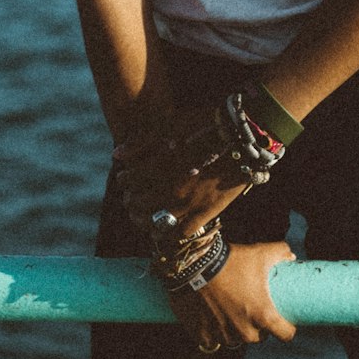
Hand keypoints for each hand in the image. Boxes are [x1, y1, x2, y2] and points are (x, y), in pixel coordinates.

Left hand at [114, 108, 245, 233]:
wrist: (242, 135)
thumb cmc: (204, 124)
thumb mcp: (169, 126)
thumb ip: (141, 143)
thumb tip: (117, 155)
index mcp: (159, 166)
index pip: (129, 182)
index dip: (124, 181)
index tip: (125, 179)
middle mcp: (171, 188)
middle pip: (138, 205)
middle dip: (131, 201)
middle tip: (131, 198)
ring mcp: (189, 204)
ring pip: (155, 224)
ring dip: (144, 221)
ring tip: (143, 216)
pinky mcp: (206, 213)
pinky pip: (181, 233)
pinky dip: (169, 234)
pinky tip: (166, 227)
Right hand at [169, 240, 296, 349]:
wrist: (196, 264)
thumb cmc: (232, 260)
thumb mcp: (260, 252)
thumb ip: (281, 252)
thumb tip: (292, 256)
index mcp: (263, 315)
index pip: (286, 334)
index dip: (287, 327)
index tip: (282, 319)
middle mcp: (245, 331)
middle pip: (259, 337)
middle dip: (258, 326)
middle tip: (253, 308)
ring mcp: (223, 334)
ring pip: (236, 340)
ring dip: (236, 330)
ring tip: (232, 312)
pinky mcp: (204, 334)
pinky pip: (214, 341)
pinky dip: (214, 332)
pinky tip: (213, 318)